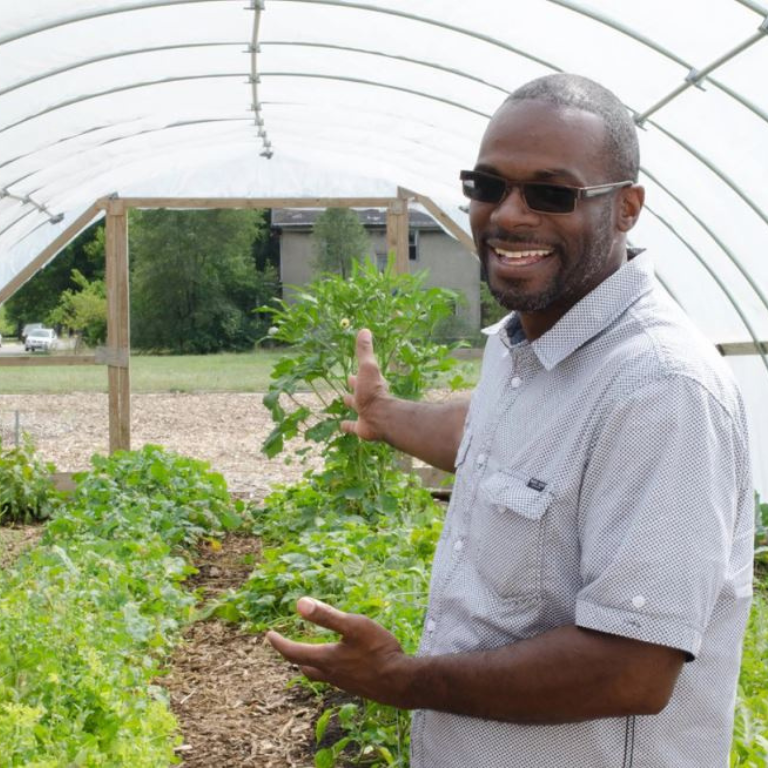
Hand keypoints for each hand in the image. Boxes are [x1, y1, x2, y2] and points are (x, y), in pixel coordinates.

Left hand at [266, 597, 410, 707]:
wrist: (402, 683)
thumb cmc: (378, 651)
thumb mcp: (353, 626)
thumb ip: (327, 616)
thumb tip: (299, 604)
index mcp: (326, 659)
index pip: (293, 652)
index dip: (279, 643)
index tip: (269, 635)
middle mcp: (331, 674)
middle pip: (304, 666)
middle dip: (293, 655)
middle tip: (286, 645)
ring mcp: (345, 683)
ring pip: (319, 674)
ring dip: (311, 663)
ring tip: (310, 653)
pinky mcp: (358, 687)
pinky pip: (335, 677)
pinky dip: (329, 668)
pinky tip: (341, 661)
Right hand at [341, 328, 389, 441]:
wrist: (379, 417)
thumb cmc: (372, 391)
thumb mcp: (367, 367)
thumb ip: (365, 352)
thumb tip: (364, 330)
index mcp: (371, 384)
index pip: (363, 376)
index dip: (358, 374)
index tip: (352, 372)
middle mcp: (369, 398)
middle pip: (360, 390)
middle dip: (355, 386)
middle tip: (349, 381)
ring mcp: (365, 413)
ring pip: (357, 407)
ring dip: (352, 403)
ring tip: (345, 400)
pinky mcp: (362, 427)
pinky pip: (353, 426)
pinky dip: (347, 426)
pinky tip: (341, 426)